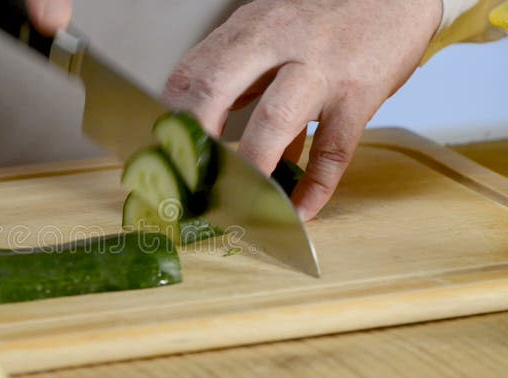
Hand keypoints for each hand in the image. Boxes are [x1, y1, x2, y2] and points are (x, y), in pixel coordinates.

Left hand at [163, 0, 441, 219]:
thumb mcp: (273, 33)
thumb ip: (241, 77)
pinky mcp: (360, 95)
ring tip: (236, 202)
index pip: (192, 72)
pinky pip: (334, 149)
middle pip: (216, 87)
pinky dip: (315, 187)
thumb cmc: (325, 20)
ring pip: (275, 118)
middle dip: (193, 138)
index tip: (164, 155)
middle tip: (185, 180)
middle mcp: (279, 43)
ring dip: (251, 165)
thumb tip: (207, 131)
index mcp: (250, 29)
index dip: (170, 118)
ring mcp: (321, 68)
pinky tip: (300, 210)